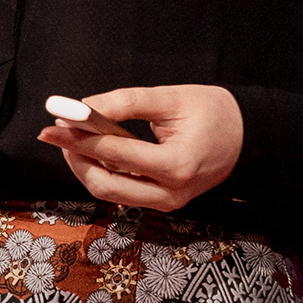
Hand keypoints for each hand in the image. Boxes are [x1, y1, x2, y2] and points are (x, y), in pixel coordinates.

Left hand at [36, 85, 243, 211]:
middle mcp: (172, 193)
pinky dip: (104, 173)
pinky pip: (124, 192)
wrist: (247, 137)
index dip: (81, 136)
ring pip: (111, 193)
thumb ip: (125, 102)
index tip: (56, 121)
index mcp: (177, 165)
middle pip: (105, 185)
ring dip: (86, 167)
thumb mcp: (170, 98)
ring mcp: (168, 203)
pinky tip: (94, 151)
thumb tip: (82, 108)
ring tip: (71, 138)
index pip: (116, 153)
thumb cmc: (213, 112)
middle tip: (57, 132)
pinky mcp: (164, 203)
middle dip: (76, 158)